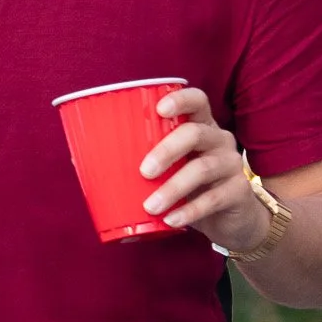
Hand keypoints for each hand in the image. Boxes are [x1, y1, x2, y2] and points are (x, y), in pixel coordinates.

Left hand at [138, 87, 268, 249]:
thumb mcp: (170, 171)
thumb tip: (82, 160)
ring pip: (203, 169)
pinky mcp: (239, 192)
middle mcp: (220, 140)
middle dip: (167, 150)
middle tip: (143, 172)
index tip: (159, 110)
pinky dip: (189, 211)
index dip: (180, 100)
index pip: (197, 101)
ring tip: (151, 206)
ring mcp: (232, 165)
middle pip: (195, 133)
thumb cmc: (191, 189)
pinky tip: (171, 220)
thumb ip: (140, 161)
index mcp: (201, 127)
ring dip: (173, 188)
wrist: (231, 221)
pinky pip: (214, 199)